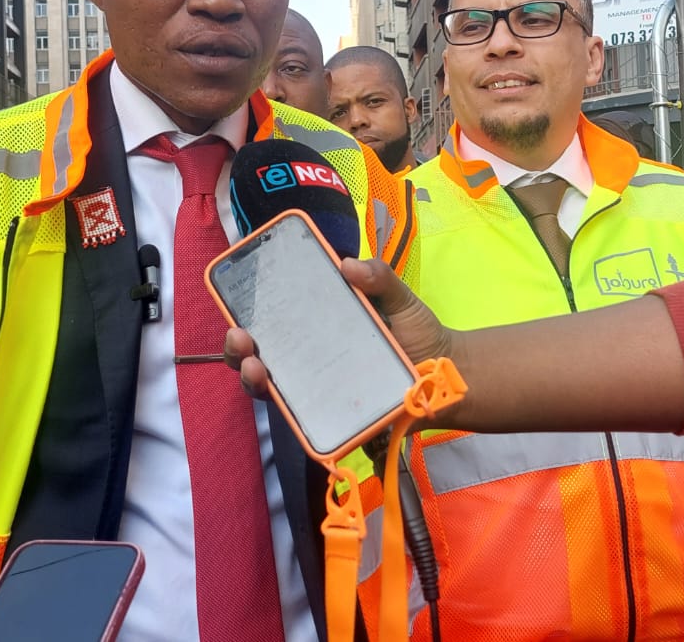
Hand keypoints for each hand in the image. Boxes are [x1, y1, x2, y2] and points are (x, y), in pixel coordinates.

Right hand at [224, 257, 455, 397]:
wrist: (447, 377)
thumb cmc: (418, 334)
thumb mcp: (399, 298)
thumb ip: (379, 277)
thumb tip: (348, 264)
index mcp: (314, 329)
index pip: (270, 322)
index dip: (245, 315)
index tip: (236, 304)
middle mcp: (307, 361)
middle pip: (257, 359)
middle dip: (238, 350)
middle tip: (241, 338)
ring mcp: (317, 392)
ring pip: (270, 390)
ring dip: (252, 379)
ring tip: (255, 366)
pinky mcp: (332, 419)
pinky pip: (303, 419)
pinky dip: (287, 410)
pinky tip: (282, 395)